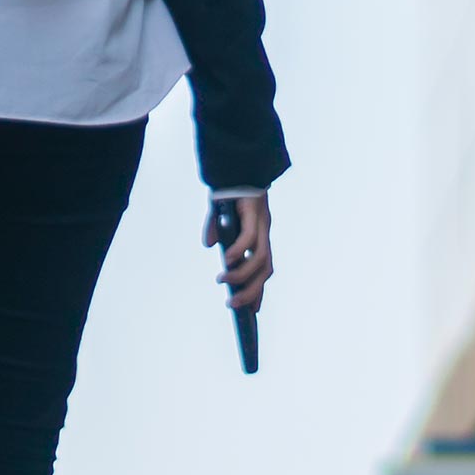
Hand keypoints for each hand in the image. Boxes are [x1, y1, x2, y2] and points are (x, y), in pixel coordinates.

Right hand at [204, 192, 272, 313]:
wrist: (238, 162)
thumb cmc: (231, 188)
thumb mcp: (219, 214)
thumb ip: (215, 230)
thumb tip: (209, 246)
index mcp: (259, 236)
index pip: (262, 269)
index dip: (258, 290)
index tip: (252, 312)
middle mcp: (263, 233)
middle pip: (265, 270)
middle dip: (252, 291)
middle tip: (234, 305)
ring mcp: (261, 225)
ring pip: (260, 259)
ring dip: (244, 275)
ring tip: (225, 282)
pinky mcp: (255, 214)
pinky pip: (250, 239)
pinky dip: (240, 252)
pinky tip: (227, 260)